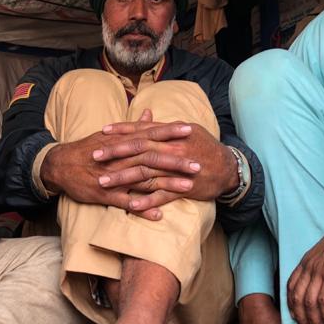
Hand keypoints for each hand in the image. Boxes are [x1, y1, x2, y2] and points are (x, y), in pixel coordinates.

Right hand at [40, 110, 209, 218]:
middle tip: (198, 164)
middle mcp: (119, 158)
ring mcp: (113, 177)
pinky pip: (126, 202)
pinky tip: (159, 213)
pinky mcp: (104, 194)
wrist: (60, 165)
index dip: (169, 131)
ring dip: (166, 185)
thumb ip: (133, 127)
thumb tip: (150, 113)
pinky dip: (142, 208)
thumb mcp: (109, 135)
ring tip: (188, 187)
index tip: (190, 130)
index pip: (149, 134)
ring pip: (144, 180)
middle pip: (152, 158)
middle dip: (176, 161)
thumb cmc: (88, 149)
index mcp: (121, 142)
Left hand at [95, 110, 236, 211]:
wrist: (229, 167)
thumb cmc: (205, 146)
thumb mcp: (187, 130)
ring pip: (145, 174)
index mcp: (171, 135)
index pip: (141, 131)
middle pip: (138, 151)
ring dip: (123, 179)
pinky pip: (162, 195)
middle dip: (114, 154)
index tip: (102, 132)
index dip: (121, 131)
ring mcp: (176, 171)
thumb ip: (164, 127)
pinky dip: (146, 201)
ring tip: (103, 183)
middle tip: (94, 157)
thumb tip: (146, 118)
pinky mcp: (183, 188)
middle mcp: (171, 151)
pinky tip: (130, 205)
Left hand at [286, 203, 323, 323]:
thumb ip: (321, 266)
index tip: (295, 317)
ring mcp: (318, 271)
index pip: (290, 286)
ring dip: (313, 320)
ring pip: (308, 303)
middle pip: (296, 297)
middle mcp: (308, 266)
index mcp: (305, 261)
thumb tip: (323, 280)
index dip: (291, 304)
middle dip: (300, 317)